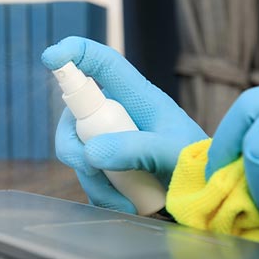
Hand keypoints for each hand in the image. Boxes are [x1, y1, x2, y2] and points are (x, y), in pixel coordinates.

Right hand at [42, 37, 206, 213]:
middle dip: (72, 146)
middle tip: (88, 168)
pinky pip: (89, 178)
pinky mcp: (110, 166)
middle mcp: (119, 114)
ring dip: (95, 182)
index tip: (51, 56)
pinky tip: (127, 205)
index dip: (76, 53)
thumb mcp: (173, 154)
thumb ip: (137, 150)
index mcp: (138, 97)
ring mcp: (112, 141)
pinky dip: (102, 195)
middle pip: (75, 116)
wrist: (206, 196)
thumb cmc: (197, 164)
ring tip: (126, 203)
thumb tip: (90, 153)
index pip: (103, 64)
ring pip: (78, 153)